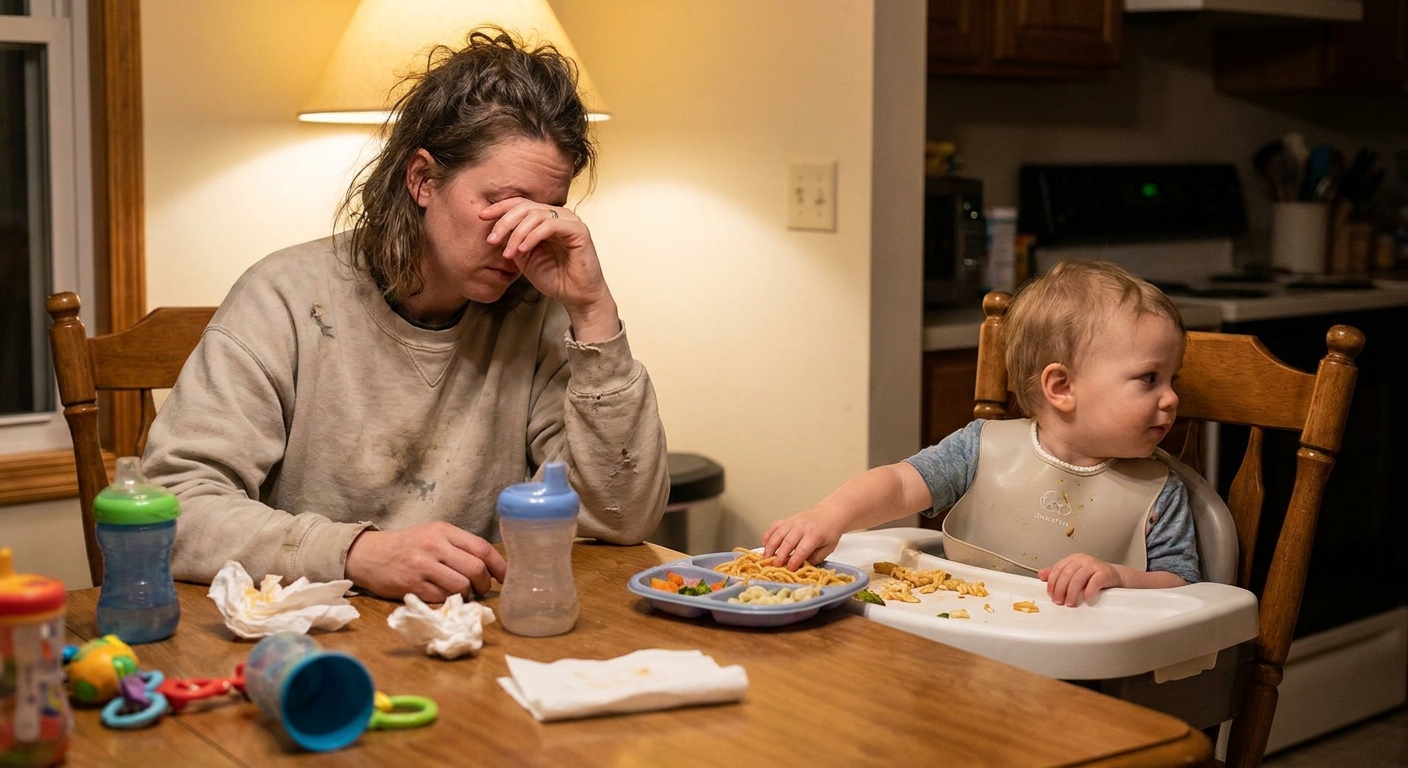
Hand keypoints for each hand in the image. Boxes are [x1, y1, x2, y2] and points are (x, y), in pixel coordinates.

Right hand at [345, 522, 507, 601]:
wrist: (368, 554)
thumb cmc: (406, 546)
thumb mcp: (433, 535)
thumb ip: (459, 547)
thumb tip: (490, 567)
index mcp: (444, 530)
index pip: (482, 548)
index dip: (500, 566)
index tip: (506, 578)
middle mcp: (434, 545)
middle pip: (475, 569)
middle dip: (484, 584)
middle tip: (480, 589)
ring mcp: (422, 566)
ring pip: (461, 586)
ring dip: (467, 595)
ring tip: (461, 593)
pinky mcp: (411, 585)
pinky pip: (441, 598)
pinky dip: (447, 601)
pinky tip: (442, 596)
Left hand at [481, 198, 619, 341]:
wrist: (577, 297)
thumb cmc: (555, 278)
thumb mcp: (525, 258)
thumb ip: (513, 241)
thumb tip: (495, 230)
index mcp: (546, 219)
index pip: (520, 204)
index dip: (500, 208)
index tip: (481, 217)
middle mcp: (558, 215)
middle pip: (525, 206)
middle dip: (504, 222)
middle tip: (491, 240)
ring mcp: (569, 221)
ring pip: (536, 214)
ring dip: (516, 233)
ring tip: (508, 253)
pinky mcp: (578, 230)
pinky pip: (550, 225)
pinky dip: (532, 236)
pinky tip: (522, 249)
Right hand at [761, 508, 845, 570]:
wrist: (829, 515)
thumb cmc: (829, 533)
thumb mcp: (828, 548)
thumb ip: (814, 558)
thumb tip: (800, 567)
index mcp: (815, 534)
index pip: (802, 549)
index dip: (794, 560)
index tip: (789, 569)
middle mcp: (802, 526)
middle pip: (788, 542)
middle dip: (780, 555)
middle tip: (775, 566)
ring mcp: (793, 521)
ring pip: (778, 534)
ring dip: (770, 546)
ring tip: (766, 557)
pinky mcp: (787, 520)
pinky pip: (775, 526)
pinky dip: (768, 535)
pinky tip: (764, 544)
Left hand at [1038, 553, 1123, 606]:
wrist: (1114, 577)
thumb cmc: (1093, 577)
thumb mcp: (1074, 574)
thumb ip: (1058, 574)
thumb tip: (1041, 575)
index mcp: (1073, 559)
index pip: (1057, 569)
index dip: (1052, 583)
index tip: (1051, 594)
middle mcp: (1082, 560)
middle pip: (1066, 574)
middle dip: (1060, 590)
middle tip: (1059, 601)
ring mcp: (1094, 565)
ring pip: (1078, 578)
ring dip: (1072, 593)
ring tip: (1071, 603)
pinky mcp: (1105, 573)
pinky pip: (1094, 582)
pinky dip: (1088, 592)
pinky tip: (1086, 599)